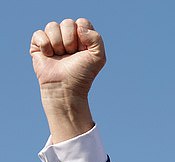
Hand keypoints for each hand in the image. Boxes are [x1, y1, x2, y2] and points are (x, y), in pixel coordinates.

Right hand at [30, 18, 104, 141]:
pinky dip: (45, 46)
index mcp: (82, 37)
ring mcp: (52, 39)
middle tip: (71, 54)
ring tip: (60, 56)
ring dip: (58, 43)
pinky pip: (39, 33)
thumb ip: (96, 38)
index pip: (81, 22)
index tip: (83, 50)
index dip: (82, 36)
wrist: (65, 87)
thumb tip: (79, 26)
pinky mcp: (38, 44)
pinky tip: (49, 56)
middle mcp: (67, 36)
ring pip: (52, 26)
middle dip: (70, 40)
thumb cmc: (82, 74)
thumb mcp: (98, 57)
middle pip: (67, 23)